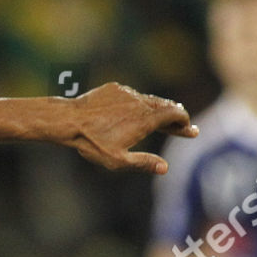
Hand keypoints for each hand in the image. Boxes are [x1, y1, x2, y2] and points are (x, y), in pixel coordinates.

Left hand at [67, 84, 197, 172]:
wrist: (67, 120)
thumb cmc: (91, 142)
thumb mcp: (117, 160)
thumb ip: (143, 163)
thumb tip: (165, 168)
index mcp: (145, 119)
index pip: (176, 114)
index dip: (185, 121)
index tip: (189, 129)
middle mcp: (140, 103)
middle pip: (166, 105)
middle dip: (175, 116)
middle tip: (182, 126)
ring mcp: (127, 93)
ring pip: (149, 100)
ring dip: (158, 109)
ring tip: (162, 119)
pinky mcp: (114, 88)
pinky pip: (132, 95)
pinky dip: (138, 104)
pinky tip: (135, 112)